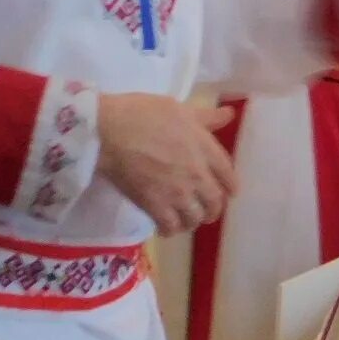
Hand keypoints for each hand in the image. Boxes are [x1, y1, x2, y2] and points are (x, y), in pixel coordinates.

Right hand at [96, 95, 236, 233]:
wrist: (108, 132)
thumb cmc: (142, 114)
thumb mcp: (180, 109)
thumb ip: (206, 117)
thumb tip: (229, 114)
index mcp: (205, 150)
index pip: (228, 176)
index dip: (230, 187)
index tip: (229, 192)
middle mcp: (197, 175)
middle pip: (215, 201)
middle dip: (213, 209)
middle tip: (207, 211)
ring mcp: (177, 193)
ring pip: (195, 218)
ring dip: (193, 221)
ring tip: (186, 221)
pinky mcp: (154, 206)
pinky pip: (170, 227)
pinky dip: (170, 230)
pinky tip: (166, 229)